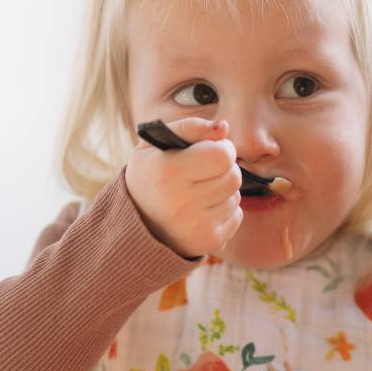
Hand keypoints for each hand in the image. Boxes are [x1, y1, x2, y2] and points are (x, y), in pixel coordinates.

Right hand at [125, 117, 242, 258]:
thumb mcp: (155, 144)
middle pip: (234, 177)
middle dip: (226, 169)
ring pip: (236, 197)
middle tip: (206, 171)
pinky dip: (225, 211)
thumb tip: (223, 128)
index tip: (211, 150)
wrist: (135, 224)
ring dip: (224, 191)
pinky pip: (237, 217)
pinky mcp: (209, 242)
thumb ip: (189, 128)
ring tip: (200, 192)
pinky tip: (203, 210)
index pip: (223, 155)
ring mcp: (197, 226)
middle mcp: (182, 202)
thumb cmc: (149, 176)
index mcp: (169, 172)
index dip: (222, 149)